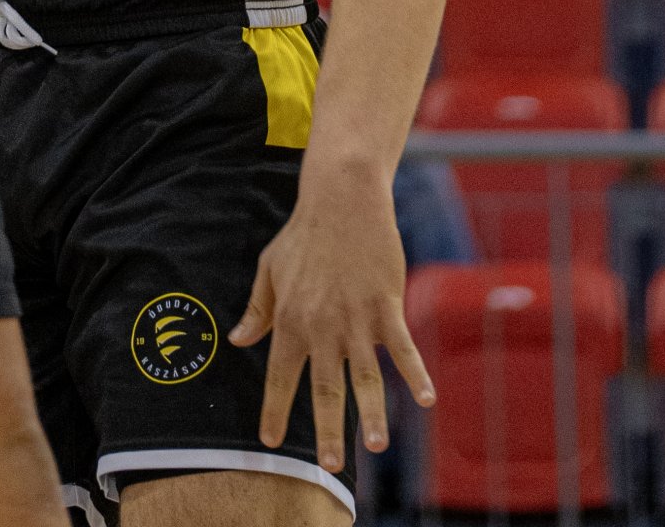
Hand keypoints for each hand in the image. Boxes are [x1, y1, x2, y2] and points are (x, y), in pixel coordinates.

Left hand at [229, 159, 432, 472]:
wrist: (341, 198)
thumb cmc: (303, 234)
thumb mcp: (270, 268)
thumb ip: (257, 308)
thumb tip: (238, 340)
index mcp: (291, 318)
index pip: (279, 374)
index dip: (274, 408)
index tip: (270, 441)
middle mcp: (322, 325)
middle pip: (324, 386)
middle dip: (327, 428)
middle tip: (331, 465)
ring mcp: (356, 317)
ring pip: (365, 374)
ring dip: (371, 411)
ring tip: (375, 445)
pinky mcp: (386, 305)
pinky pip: (403, 347)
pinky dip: (415, 374)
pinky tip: (426, 400)